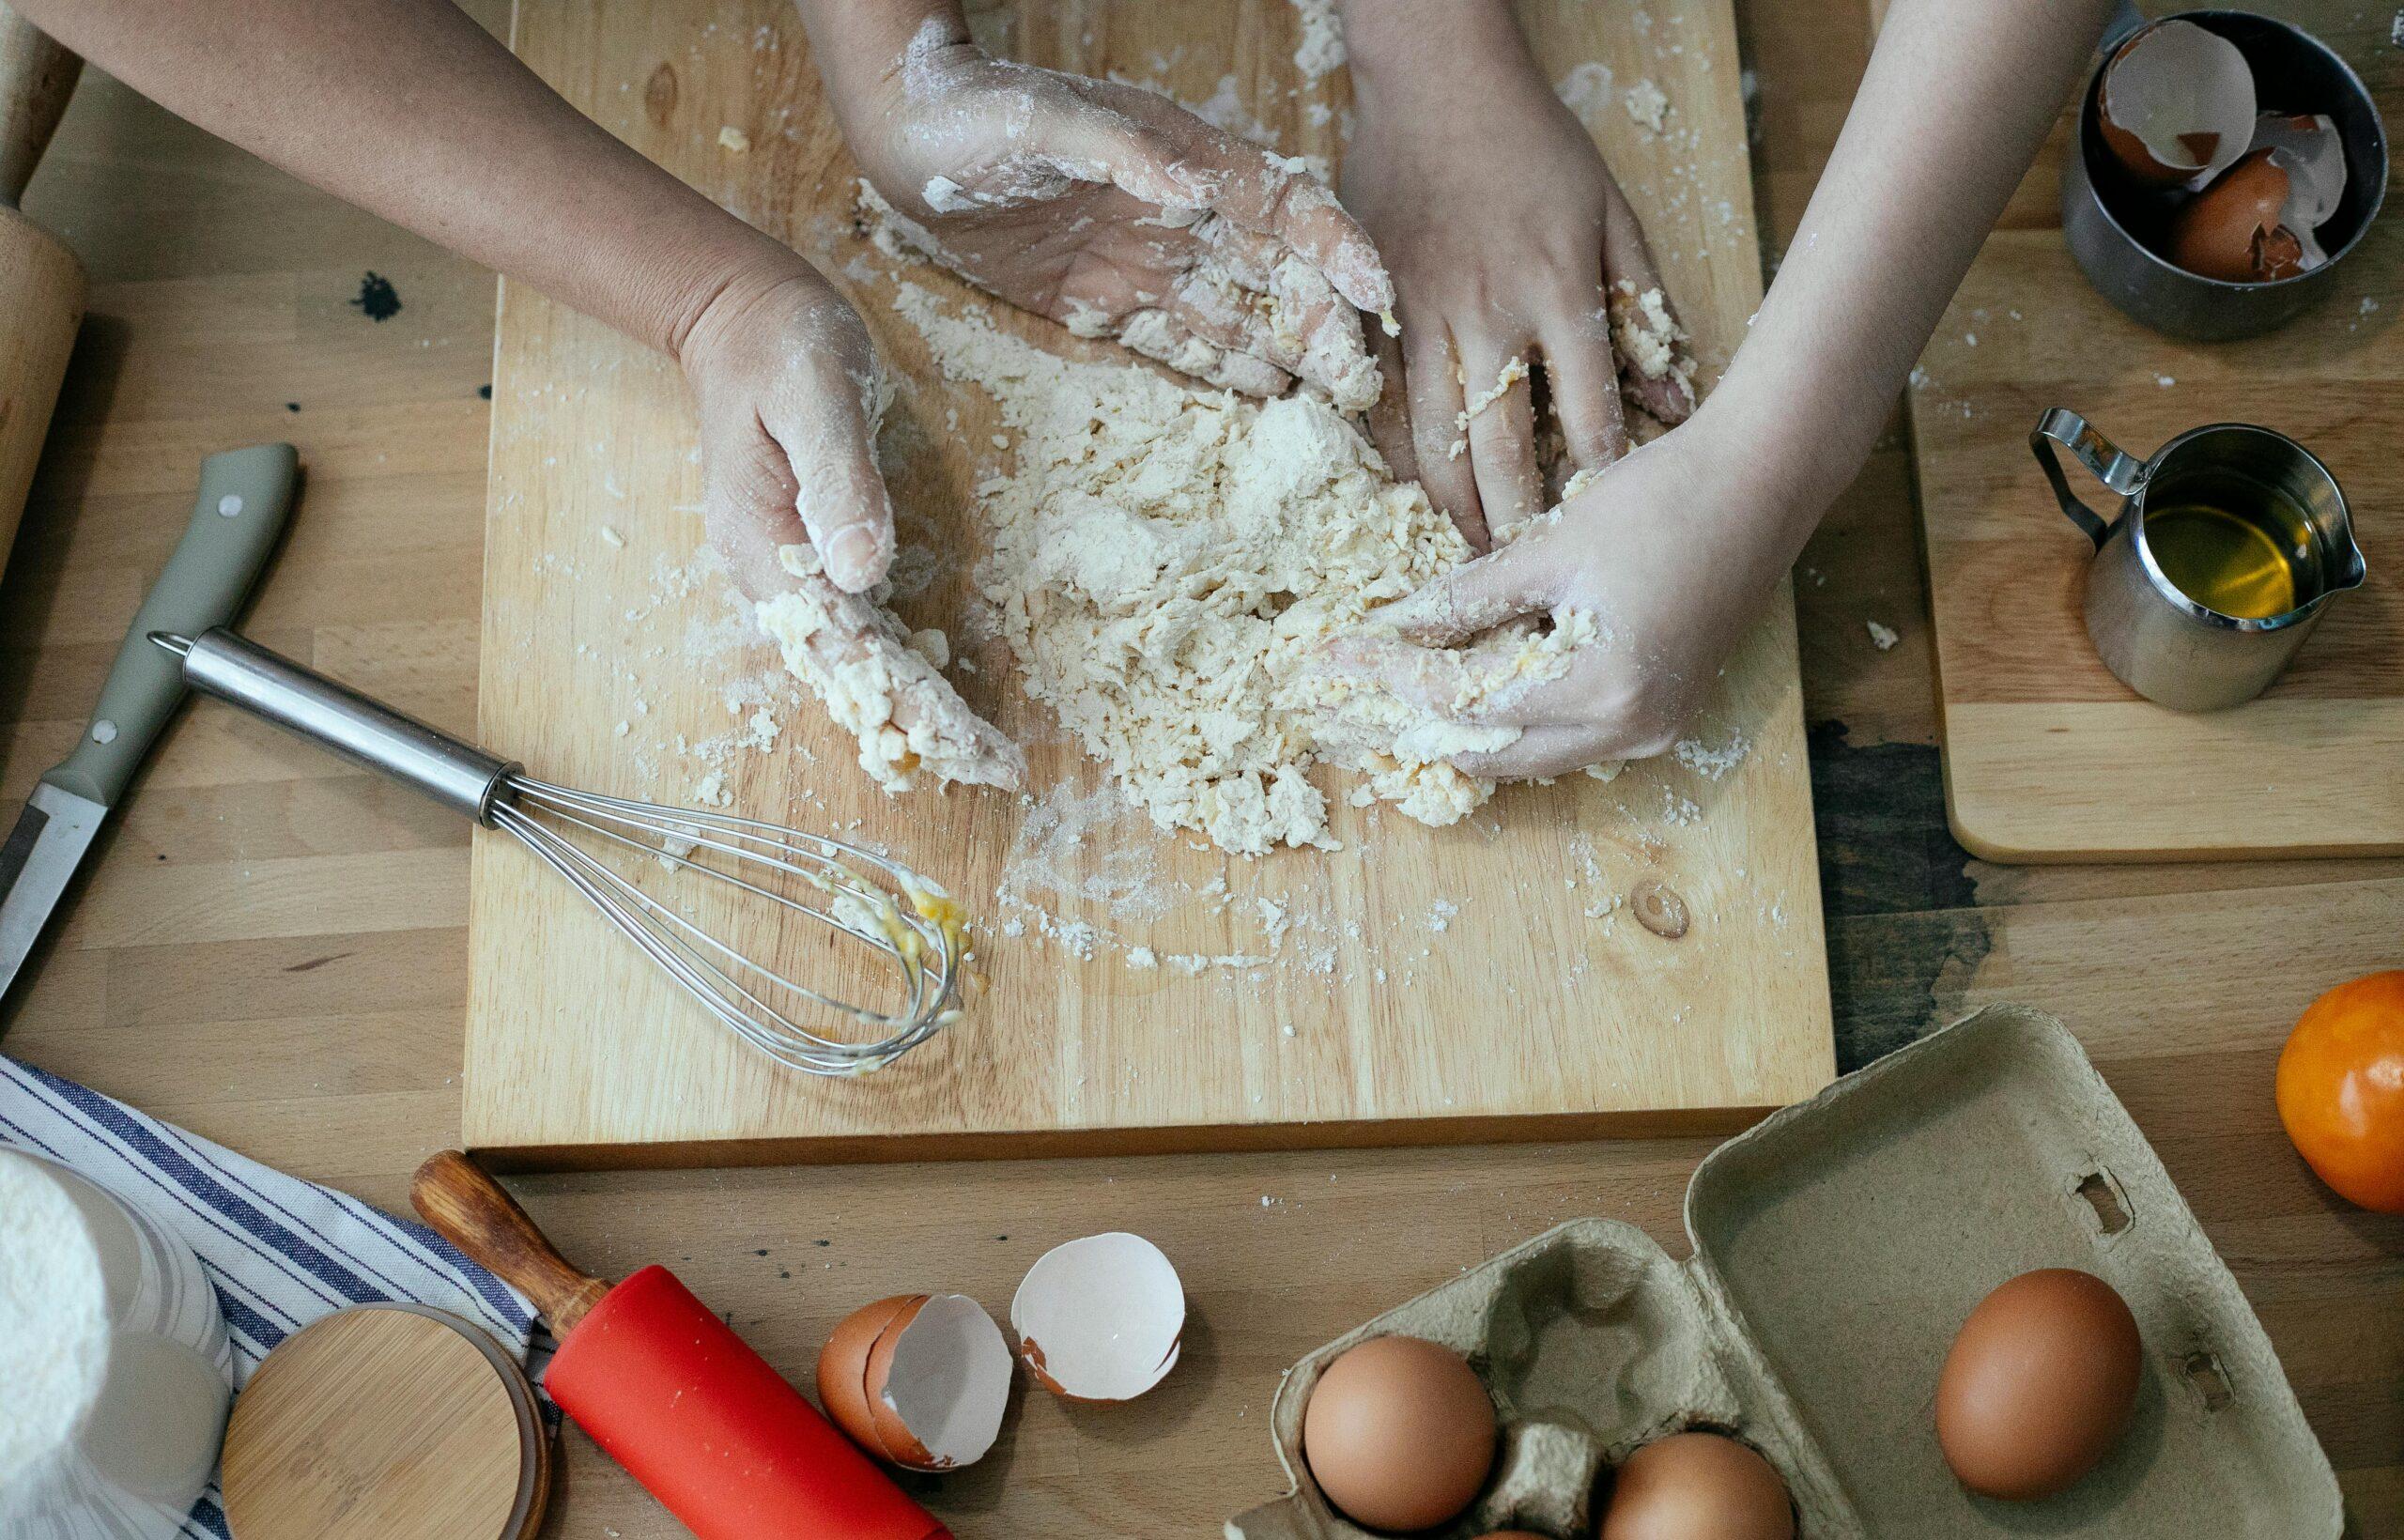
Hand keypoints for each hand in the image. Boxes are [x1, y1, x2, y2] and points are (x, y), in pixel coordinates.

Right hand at [680, 257, 1022, 788]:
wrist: (742, 316)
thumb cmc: (782, 347)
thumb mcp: (816, 397)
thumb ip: (839, 481)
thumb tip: (861, 571)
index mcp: (764, 547)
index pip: (844, 649)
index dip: (905, 701)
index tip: (960, 744)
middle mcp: (772, 575)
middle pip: (848, 672)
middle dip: (920, 723)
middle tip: (995, 769)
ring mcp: (790, 569)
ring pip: (853, 660)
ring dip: (913, 706)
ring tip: (978, 753)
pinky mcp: (812, 555)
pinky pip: (856, 629)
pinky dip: (897, 668)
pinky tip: (938, 697)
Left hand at [835, 20, 1394, 407]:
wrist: (902, 142)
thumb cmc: (975, 115)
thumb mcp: (1046, 123)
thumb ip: (1123, 153)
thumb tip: (1191, 185)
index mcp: (1181, 160)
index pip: (1281, 204)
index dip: (1334, 247)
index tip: (1374, 296)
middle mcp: (1176, 213)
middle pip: (1271, 272)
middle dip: (1322, 323)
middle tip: (1360, 384)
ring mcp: (1142, 260)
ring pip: (1233, 313)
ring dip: (1284, 354)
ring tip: (1331, 403)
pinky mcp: (1100, 300)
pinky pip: (1173, 340)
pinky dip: (1220, 368)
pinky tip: (1265, 394)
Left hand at [1329, 425, 1782, 776]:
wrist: (1765, 481)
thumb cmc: (1665, 499)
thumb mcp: (1553, 546)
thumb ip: (1470, 598)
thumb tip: (1395, 627)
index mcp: (1602, 688)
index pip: (1466, 700)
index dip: (1391, 678)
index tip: (1335, 658)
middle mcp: (1631, 730)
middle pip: (1495, 753)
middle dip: (1416, 725)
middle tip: (1352, 700)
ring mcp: (1654, 730)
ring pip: (1532, 754)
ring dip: (1465, 728)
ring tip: (1396, 698)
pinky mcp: (1664, 713)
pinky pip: (1570, 737)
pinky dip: (1516, 718)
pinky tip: (1470, 688)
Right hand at [1341, 21, 1691, 546]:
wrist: (1438, 86)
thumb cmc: (1536, 149)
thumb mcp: (1612, 216)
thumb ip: (1642, 310)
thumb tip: (1674, 402)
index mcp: (1557, 294)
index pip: (1588, 418)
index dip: (1598, 484)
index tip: (1607, 532)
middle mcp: (1488, 317)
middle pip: (1505, 451)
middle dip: (1520, 524)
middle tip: (1531, 575)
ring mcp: (1421, 318)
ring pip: (1435, 442)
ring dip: (1456, 508)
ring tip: (1476, 552)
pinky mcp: (1373, 311)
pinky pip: (1380, 408)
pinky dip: (1398, 459)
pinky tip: (1417, 494)